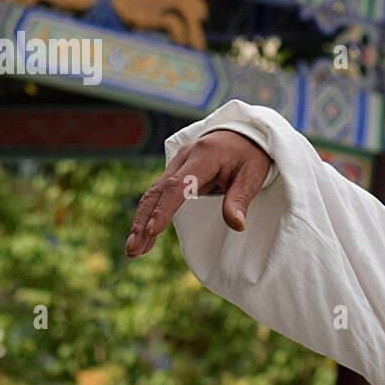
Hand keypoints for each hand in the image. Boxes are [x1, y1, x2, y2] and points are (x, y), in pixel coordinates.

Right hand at [126, 130, 272, 256]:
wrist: (246, 133)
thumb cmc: (250, 155)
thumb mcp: (252, 176)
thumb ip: (240, 200)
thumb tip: (237, 226)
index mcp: (204, 155)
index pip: (178, 185)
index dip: (164, 209)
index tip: (152, 231)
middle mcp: (185, 156)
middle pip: (158, 191)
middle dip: (143, 221)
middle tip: (133, 249)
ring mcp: (178, 162)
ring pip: (153, 194)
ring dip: (141, 221)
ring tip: (133, 250)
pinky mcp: (177, 171)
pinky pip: (160, 194)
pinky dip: (150, 214)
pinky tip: (144, 235)